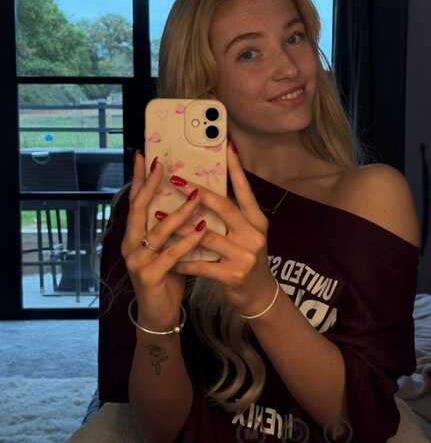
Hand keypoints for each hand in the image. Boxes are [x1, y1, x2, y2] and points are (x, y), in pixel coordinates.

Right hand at [121, 153, 208, 330]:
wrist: (160, 314)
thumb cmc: (168, 275)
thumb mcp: (166, 246)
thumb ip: (171, 224)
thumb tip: (190, 193)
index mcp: (134, 234)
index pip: (135, 200)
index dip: (138, 178)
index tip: (145, 156)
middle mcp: (130, 244)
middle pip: (138, 209)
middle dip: (150, 185)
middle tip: (163, 166)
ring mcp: (137, 260)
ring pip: (158, 231)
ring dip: (179, 212)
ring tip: (196, 196)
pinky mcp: (149, 276)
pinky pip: (171, 255)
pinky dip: (188, 241)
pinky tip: (202, 229)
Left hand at [170, 143, 277, 317]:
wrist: (259, 295)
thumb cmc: (246, 258)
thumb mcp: (248, 233)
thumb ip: (233, 214)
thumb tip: (209, 188)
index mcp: (257, 221)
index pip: (245, 190)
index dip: (236, 169)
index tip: (226, 147)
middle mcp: (253, 235)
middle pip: (224, 208)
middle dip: (197, 193)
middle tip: (175, 180)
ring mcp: (244, 256)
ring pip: (207, 235)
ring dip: (181, 225)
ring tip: (160, 214)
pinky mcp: (232, 275)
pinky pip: (201, 264)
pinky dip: (183, 259)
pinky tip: (167, 253)